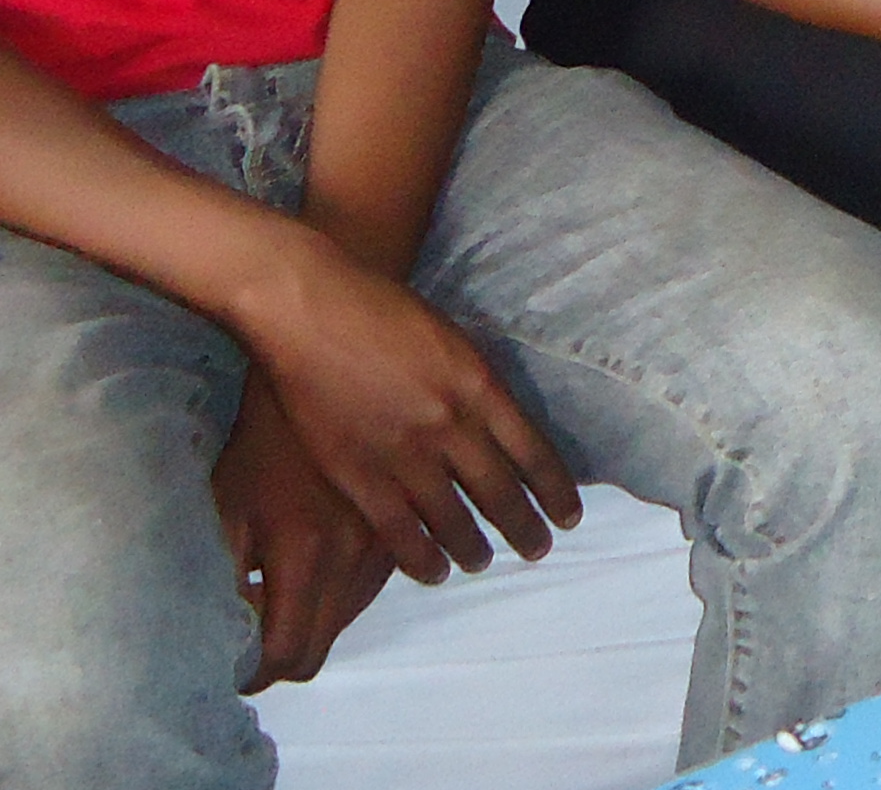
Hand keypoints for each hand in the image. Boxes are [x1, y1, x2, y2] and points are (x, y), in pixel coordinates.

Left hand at [214, 381, 393, 685]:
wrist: (326, 376)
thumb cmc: (263, 440)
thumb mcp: (229, 505)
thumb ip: (229, 577)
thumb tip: (231, 634)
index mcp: (304, 554)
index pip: (286, 653)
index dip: (256, 673)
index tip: (236, 669)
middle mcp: (352, 558)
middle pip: (320, 648)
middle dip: (283, 656)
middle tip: (254, 639)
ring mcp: (382, 544)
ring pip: (347, 622)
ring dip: (313, 624)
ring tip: (282, 598)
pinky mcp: (399, 526)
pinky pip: (371, 589)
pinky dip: (340, 597)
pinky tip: (316, 568)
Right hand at [233, 238, 579, 583]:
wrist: (311, 310)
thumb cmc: (382, 311)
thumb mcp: (452, 338)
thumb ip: (477, 385)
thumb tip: (502, 425)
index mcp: (479, 386)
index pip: (534, 453)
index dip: (555, 491)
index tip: (568, 515)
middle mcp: (450, 425)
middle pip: (500, 493)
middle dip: (525, 528)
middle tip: (538, 550)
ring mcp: (404, 454)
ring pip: (453, 520)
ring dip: (475, 548)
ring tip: (483, 561)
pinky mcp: (358, 475)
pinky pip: (400, 532)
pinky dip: (422, 558)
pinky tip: (436, 570)